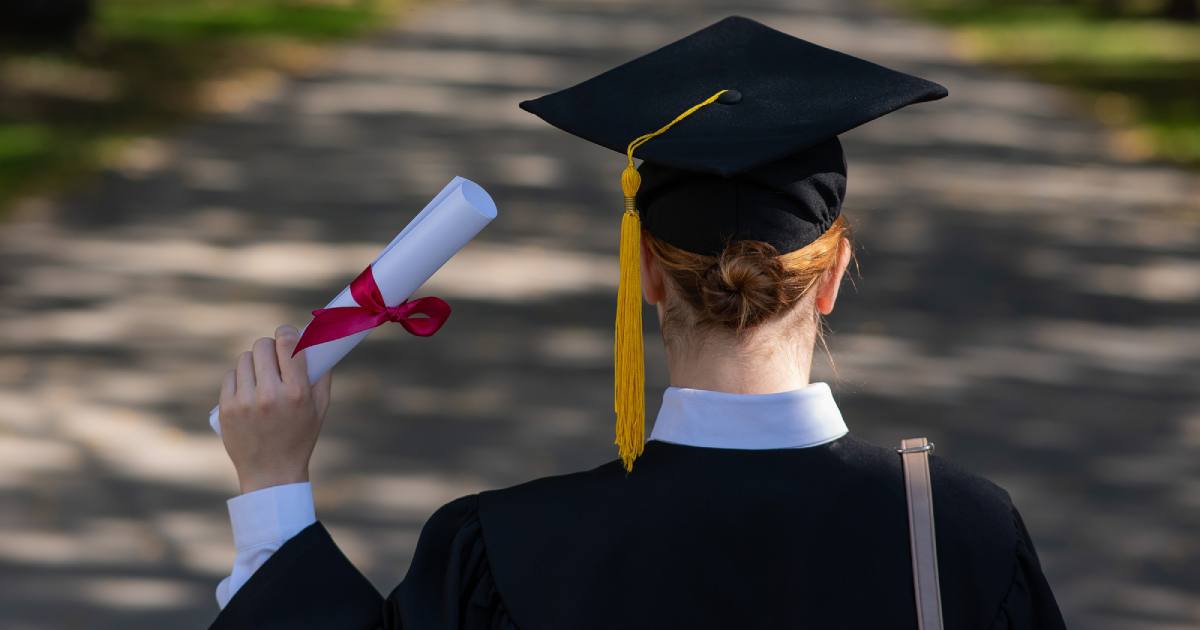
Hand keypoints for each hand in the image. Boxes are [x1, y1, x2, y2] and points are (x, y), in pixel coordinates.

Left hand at [219, 325, 332, 494]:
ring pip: (245, 359)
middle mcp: (269, 395)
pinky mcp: (226, 408)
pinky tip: (249, 390)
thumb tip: (316, 342)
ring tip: (262, 377)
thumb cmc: (300, 437)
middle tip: (275, 358)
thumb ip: (320, 374)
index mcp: (296, 393)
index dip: (287, 333)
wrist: (271, 473)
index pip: (287, 343)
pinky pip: (231, 376)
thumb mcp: (319, 408)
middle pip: (263, 346)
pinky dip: (241, 378)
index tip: (287, 335)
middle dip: (270, 348)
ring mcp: (245, 402)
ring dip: (255, 362)